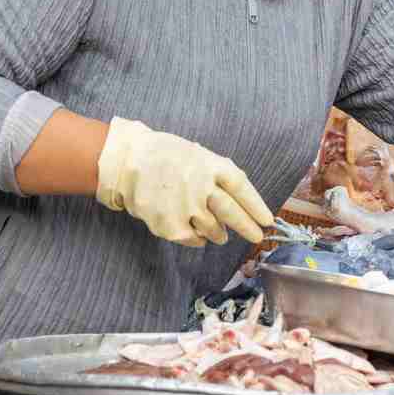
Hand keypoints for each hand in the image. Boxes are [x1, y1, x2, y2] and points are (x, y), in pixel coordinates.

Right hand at [95, 118, 274, 247]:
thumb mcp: (197, 155)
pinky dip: (199, 239)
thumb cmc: (166, 157)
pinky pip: (193, 239)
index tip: (268, 220)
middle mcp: (201, 186)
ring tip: (221, 235)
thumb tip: (242, 203)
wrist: (125, 163)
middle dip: (248, 228)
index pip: (242, 189)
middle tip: (257, 237)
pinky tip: (198, 235)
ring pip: (214, 229)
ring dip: (220, 234)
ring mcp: (185, 207)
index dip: (257, 206)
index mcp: (211, 165)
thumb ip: (218, 176)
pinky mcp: (170, 225)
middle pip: (233, 212)